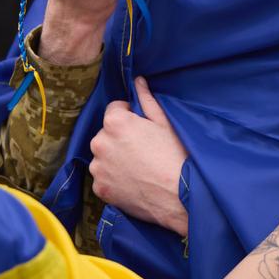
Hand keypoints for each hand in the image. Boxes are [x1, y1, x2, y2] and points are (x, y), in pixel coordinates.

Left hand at [89, 76, 189, 236]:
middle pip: (106, 133)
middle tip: (142, 150)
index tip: (143, 129)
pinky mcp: (100, 188)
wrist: (180, 197)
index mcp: (114, 122)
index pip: (114, 109)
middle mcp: (100, 142)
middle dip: (120, 138)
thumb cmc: (176, 156)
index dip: (130, 116)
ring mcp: (98, 167)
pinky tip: (133, 181)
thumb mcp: (164, 123)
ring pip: (103, 156)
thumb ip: (146, 99)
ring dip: (114, 158)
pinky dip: (113, 178)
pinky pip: (103, 177)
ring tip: (138, 168)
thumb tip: (137, 81)